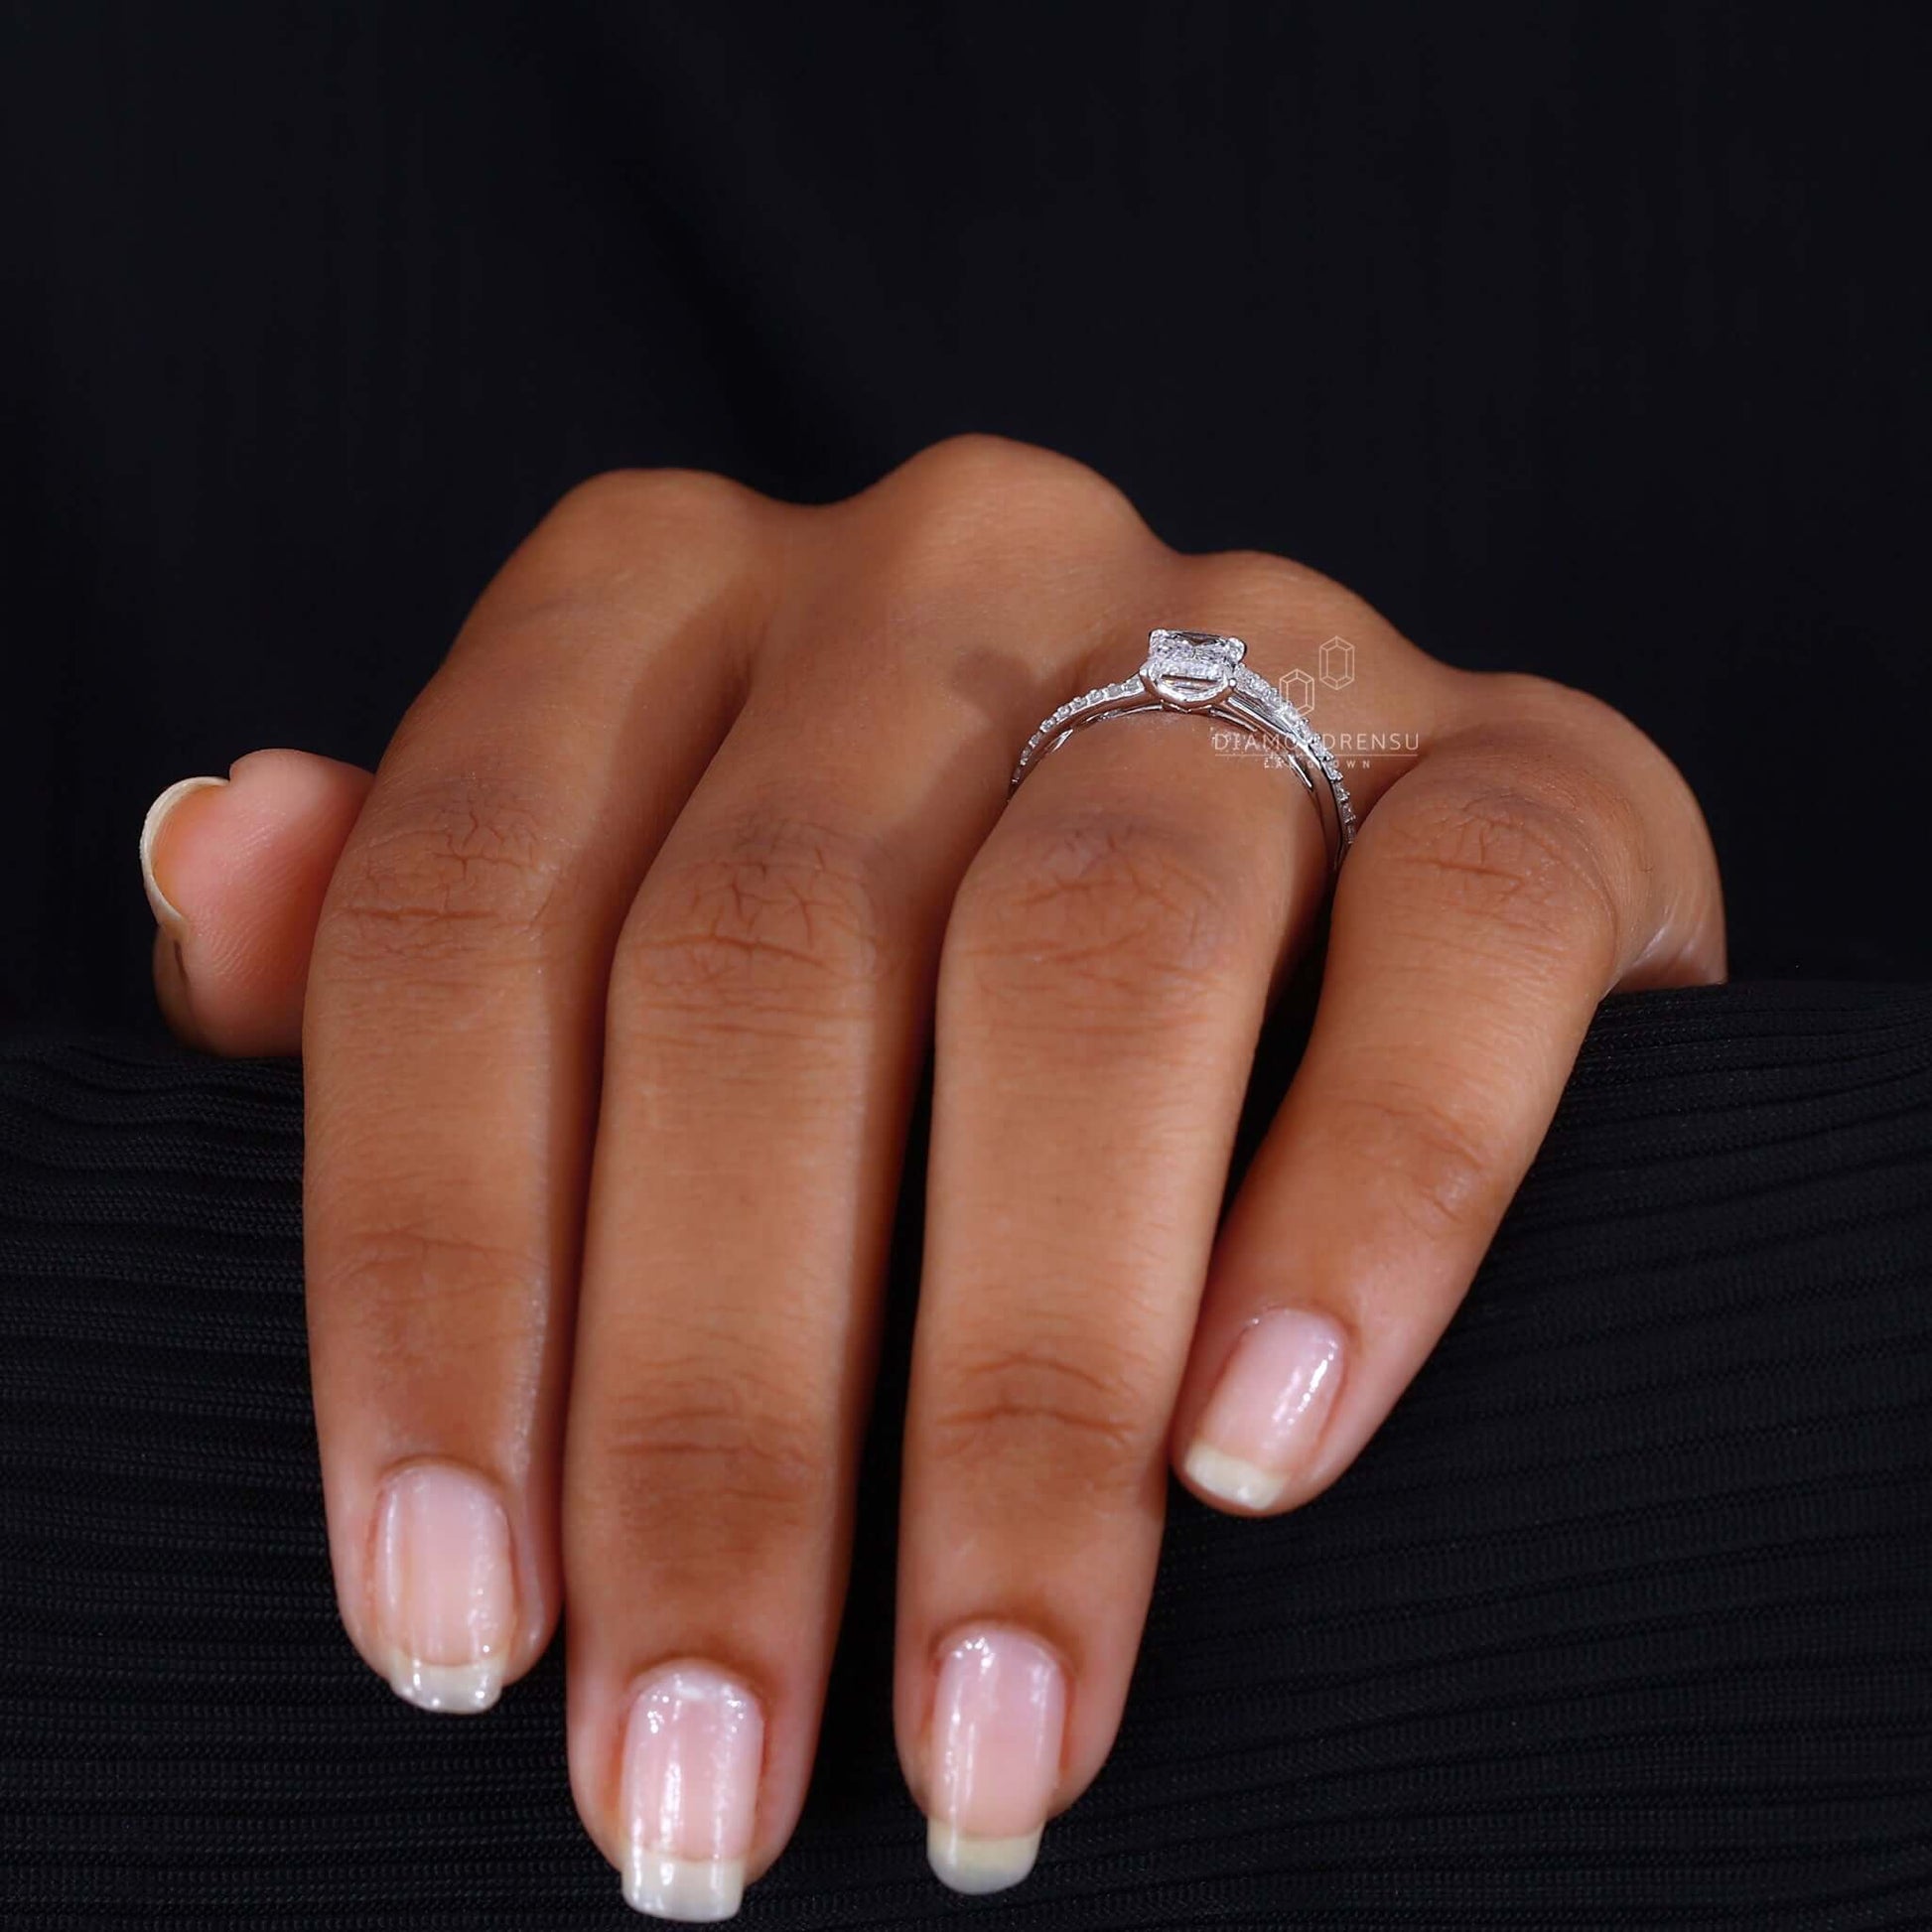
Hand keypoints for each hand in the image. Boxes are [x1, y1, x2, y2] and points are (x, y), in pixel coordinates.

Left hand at [139, 438, 1722, 1917]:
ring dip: (1020, 1380)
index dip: (430, 1273)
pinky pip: (1456, 938)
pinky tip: (1261, 1452)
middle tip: (703, 1771)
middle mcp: (959, 564)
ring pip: (1099, 955)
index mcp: (683, 595)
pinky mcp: (1527, 764)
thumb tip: (206, 852)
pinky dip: (1363, 1196)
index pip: (470, 898)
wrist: (1318, 901)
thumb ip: (416, 931)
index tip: (455, 1629)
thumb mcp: (627, 948)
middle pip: (775, 956)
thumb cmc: (907, 985)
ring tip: (990, 1716)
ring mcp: (1261, 636)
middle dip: (722, 1412)